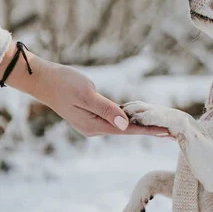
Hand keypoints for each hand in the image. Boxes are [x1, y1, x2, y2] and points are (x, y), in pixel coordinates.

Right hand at [0, 45, 168, 137]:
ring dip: (140, 125)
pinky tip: (139, 118)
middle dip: (148, 130)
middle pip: (126, 131)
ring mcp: (91, 123)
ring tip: (160, 127)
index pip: (127, 130)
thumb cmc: (63, 83)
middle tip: (171, 132)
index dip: (148, 130)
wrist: (42, 79)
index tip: (166, 132)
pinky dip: (127, 118)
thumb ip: (107, 109)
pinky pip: (113, 119)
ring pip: (120, 125)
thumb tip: (125, 124)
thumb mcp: (87, 93)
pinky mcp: (89, 115)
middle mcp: (93, 128)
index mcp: (93, 126)